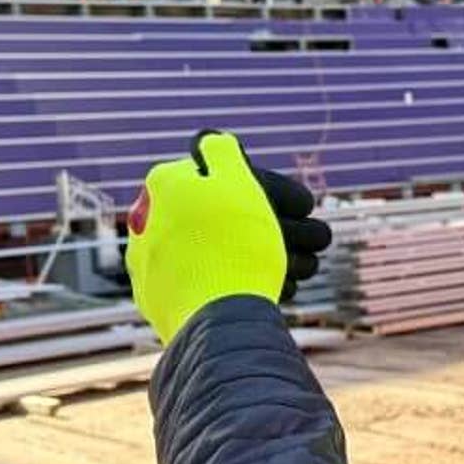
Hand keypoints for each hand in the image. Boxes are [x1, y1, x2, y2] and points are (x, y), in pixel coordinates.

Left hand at [126, 131, 330, 342]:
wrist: (216, 322)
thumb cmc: (232, 248)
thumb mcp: (237, 182)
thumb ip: (222, 153)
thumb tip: (208, 141)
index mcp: (163, 187)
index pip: (222, 178)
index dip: (274, 191)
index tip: (304, 208)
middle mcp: (150, 223)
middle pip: (223, 220)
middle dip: (277, 228)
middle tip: (314, 241)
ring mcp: (152, 266)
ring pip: (218, 254)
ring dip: (267, 256)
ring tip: (304, 268)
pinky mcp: (161, 304)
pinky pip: (207, 286)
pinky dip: (242, 284)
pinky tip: (277, 288)